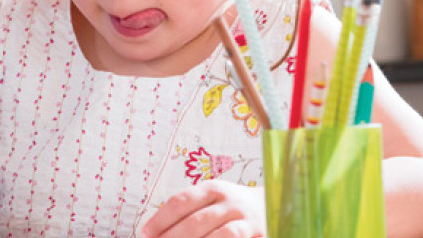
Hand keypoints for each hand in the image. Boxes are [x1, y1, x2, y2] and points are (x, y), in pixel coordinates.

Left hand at [141, 180, 265, 237]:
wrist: (277, 205)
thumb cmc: (232, 207)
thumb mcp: (212, 200)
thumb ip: (189, 211)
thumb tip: (154, 231)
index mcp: (213, 189)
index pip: (181, 202)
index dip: (161, 219)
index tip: (145, 233)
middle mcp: (231, 202)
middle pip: (196, 221)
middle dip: (173, 237)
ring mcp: (247, 220)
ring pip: (219, 236)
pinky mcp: (261, 234)